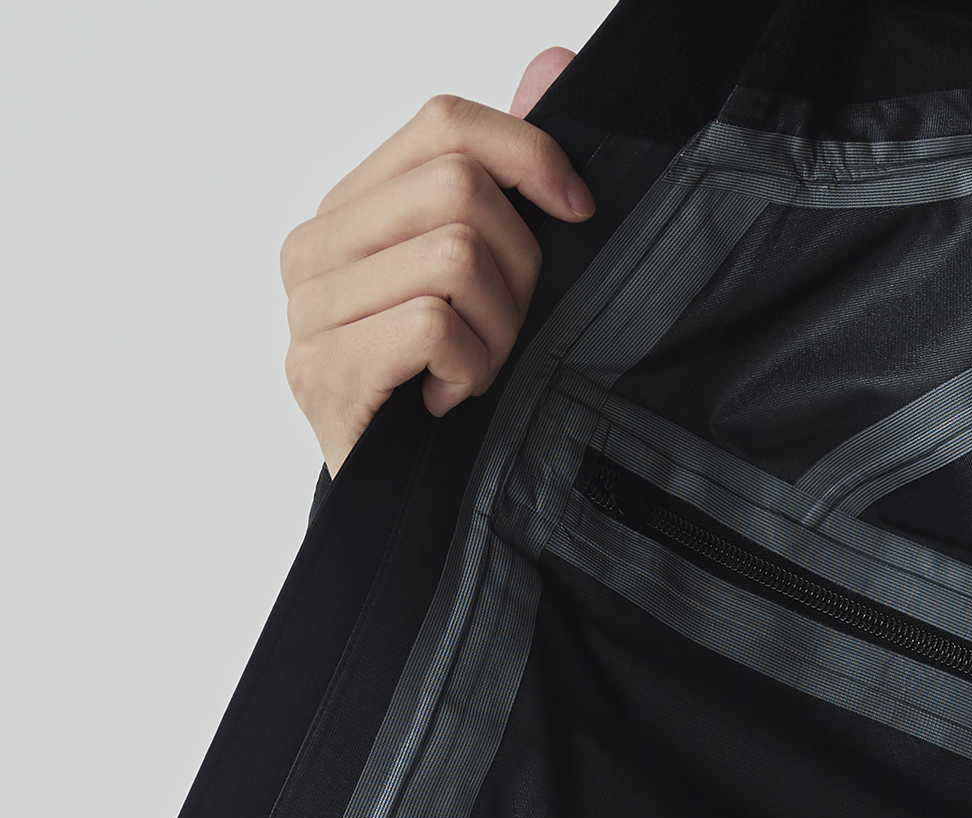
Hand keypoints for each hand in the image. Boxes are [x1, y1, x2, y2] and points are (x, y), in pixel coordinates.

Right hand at [282, 50, 590, 474]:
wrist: (412, 514)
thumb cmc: (450, 395)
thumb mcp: (494, 280)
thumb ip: (508, 174)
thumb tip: (551, 63)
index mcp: (349, 212)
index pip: (443, 125)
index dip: (528, 153)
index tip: (577, 211)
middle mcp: (313, 250)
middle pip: (458, 191)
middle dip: (519, 270)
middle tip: (509, 334)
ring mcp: (308, 311)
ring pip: (455, 256)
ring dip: (498, 331)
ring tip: (477, 374)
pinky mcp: (322, 370)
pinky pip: (433, 323)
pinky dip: (470, 368)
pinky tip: (450, 400)